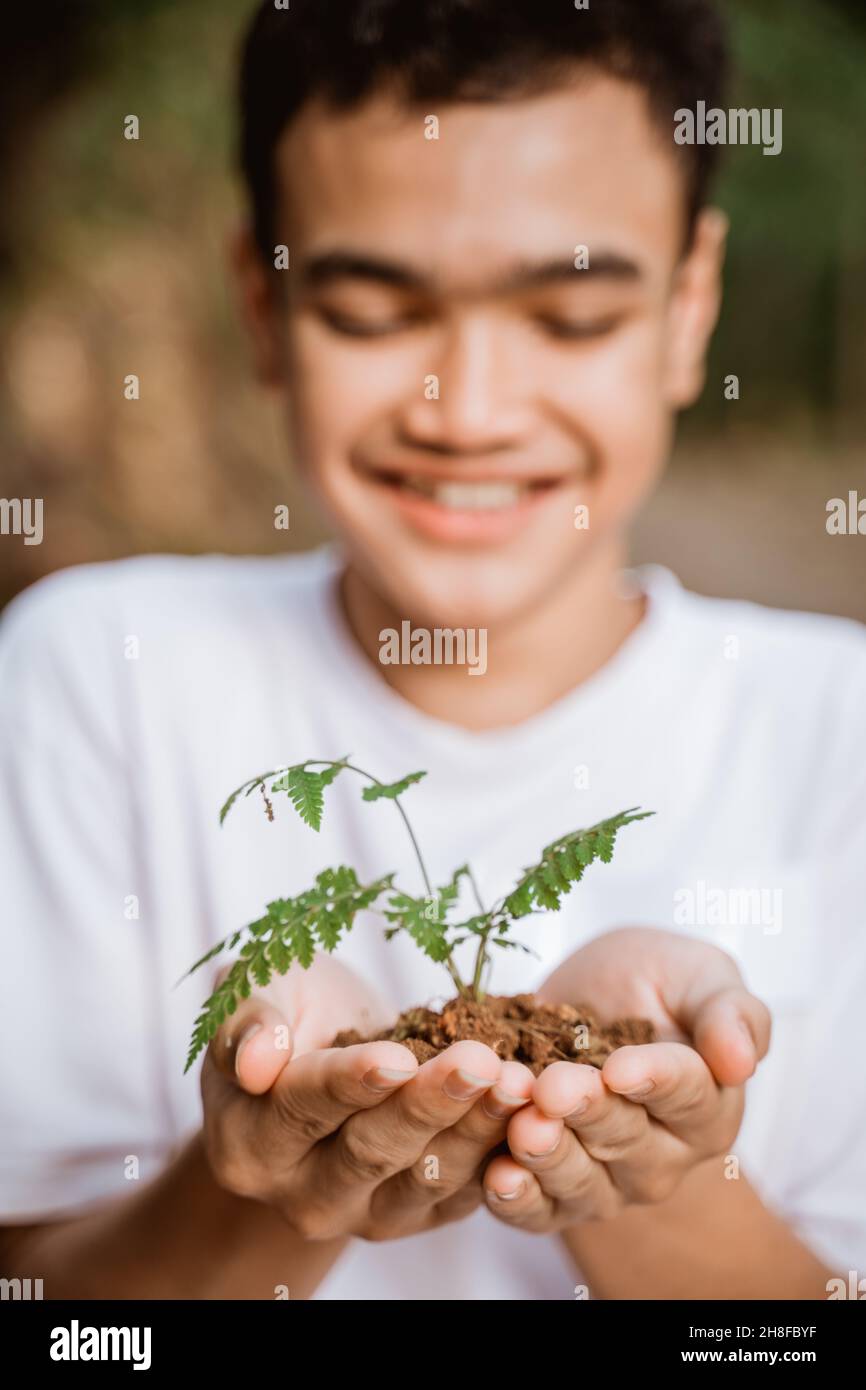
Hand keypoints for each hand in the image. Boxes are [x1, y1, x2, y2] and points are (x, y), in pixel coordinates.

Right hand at [200, 955, 533, 1240]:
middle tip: (480, 1063)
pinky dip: (497, 1153)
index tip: (400, 1057)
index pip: (303, 1108)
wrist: (324, 1051)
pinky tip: (529, 1112)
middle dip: (430, 1104)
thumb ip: (246, 1022)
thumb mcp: (255, 993)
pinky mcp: (417, 1216)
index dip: (352, 1083)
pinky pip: (462, 1193)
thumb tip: (256, 1061)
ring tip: (516, 1081)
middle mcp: (300, 1193)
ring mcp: (361, 1213)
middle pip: (371, 1151)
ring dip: (476, 1128)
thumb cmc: (287, 1010)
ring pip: (425, 1178)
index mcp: (248, 1141)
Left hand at [483, 927, 770, 1231]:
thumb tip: (741, 1060)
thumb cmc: (654, 983)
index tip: (619, 1068)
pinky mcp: (554, 1192)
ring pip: (581, 1182)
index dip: (653, 1080)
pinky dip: (517, 1200)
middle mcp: (662, 1155)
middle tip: (554, 1089)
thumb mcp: (698, 975)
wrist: (587, 998)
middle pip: (627, 1141)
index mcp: (707, 1105)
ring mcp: (607, 1180)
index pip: (687, 1096)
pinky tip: (497, 1178)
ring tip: (522, 1125)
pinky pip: (539, 1212)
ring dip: (548, 1155)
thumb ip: (728, 1011)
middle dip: (588, 1113)